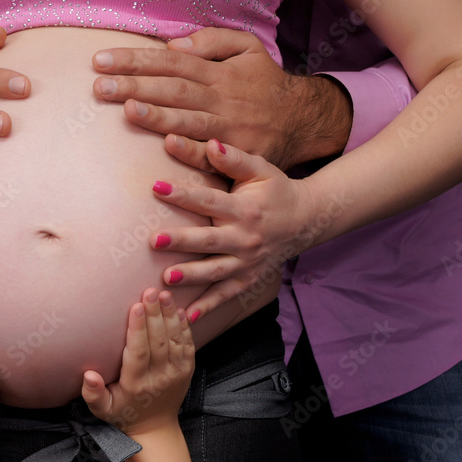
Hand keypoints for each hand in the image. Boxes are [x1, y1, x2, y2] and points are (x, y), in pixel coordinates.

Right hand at [82, 289, 194, 437]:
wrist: (154, 428)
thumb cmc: (123, 413)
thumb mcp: (102, 409)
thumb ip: (93, 394)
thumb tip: (88, 375)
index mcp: (136, 384)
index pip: (138, 352)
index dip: (138, 328)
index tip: (135, 306)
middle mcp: (159, 377)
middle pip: (158, 341)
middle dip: (155, 314)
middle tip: (151, 290)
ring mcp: (176, 373)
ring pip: (174, 339)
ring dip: (170, 315)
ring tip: (165, 294)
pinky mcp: (187, 369)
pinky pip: (188, 344)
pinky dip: (185, 326)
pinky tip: (179, 309)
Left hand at [91, 27, 351, 168]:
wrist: (305, 120)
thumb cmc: (265, 82)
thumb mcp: (248, 48)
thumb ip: (213, 40)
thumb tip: (174, 45)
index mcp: (217, 72)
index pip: (169, 62)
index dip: (135, 60)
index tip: (100, 60)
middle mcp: (221, 98)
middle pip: (173, 89)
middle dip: (135, 86)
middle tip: (99, 86)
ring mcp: (228, 128)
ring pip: (188, 120)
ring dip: (158, 116)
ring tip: (128, 109)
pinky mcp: (235, 155)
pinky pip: (210, 155)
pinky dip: (191, 150)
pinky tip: (168, 145)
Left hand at [149, 138, 321, 319]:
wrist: (306, 220)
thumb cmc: (275, 190)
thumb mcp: (261, 169)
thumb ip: (234, 158)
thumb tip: (210, 144)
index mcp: (245, 209)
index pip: (210, 200)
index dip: (183, 194)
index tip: (156, 187)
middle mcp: (246, 238)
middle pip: (210, 241)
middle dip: (182, 241)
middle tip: (155, 240)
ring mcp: (247, 262)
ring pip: (216, 272)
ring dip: (191, 276)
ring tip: (166, 279)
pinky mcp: (248, 280)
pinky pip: (226, 296)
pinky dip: (208, 307)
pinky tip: (186, 318)